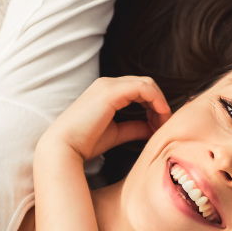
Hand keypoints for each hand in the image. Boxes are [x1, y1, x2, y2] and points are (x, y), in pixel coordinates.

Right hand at [38, 76, 171, 161]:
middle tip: (166, 124)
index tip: (161, 125)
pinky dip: (156, 100)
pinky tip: (160, 116)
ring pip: (147, 83)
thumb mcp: (117, 133)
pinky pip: (143, 88)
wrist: (65, 147)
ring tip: (164, 123)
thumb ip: (134, 128)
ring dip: (160, 102)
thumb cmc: (86, 142)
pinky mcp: (110, 92)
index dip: (155, 105)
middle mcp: (107, 84)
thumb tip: (153, 128)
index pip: (140, 89)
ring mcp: (108, 85)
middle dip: (160, 103)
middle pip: (146, 84)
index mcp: (107, 92)